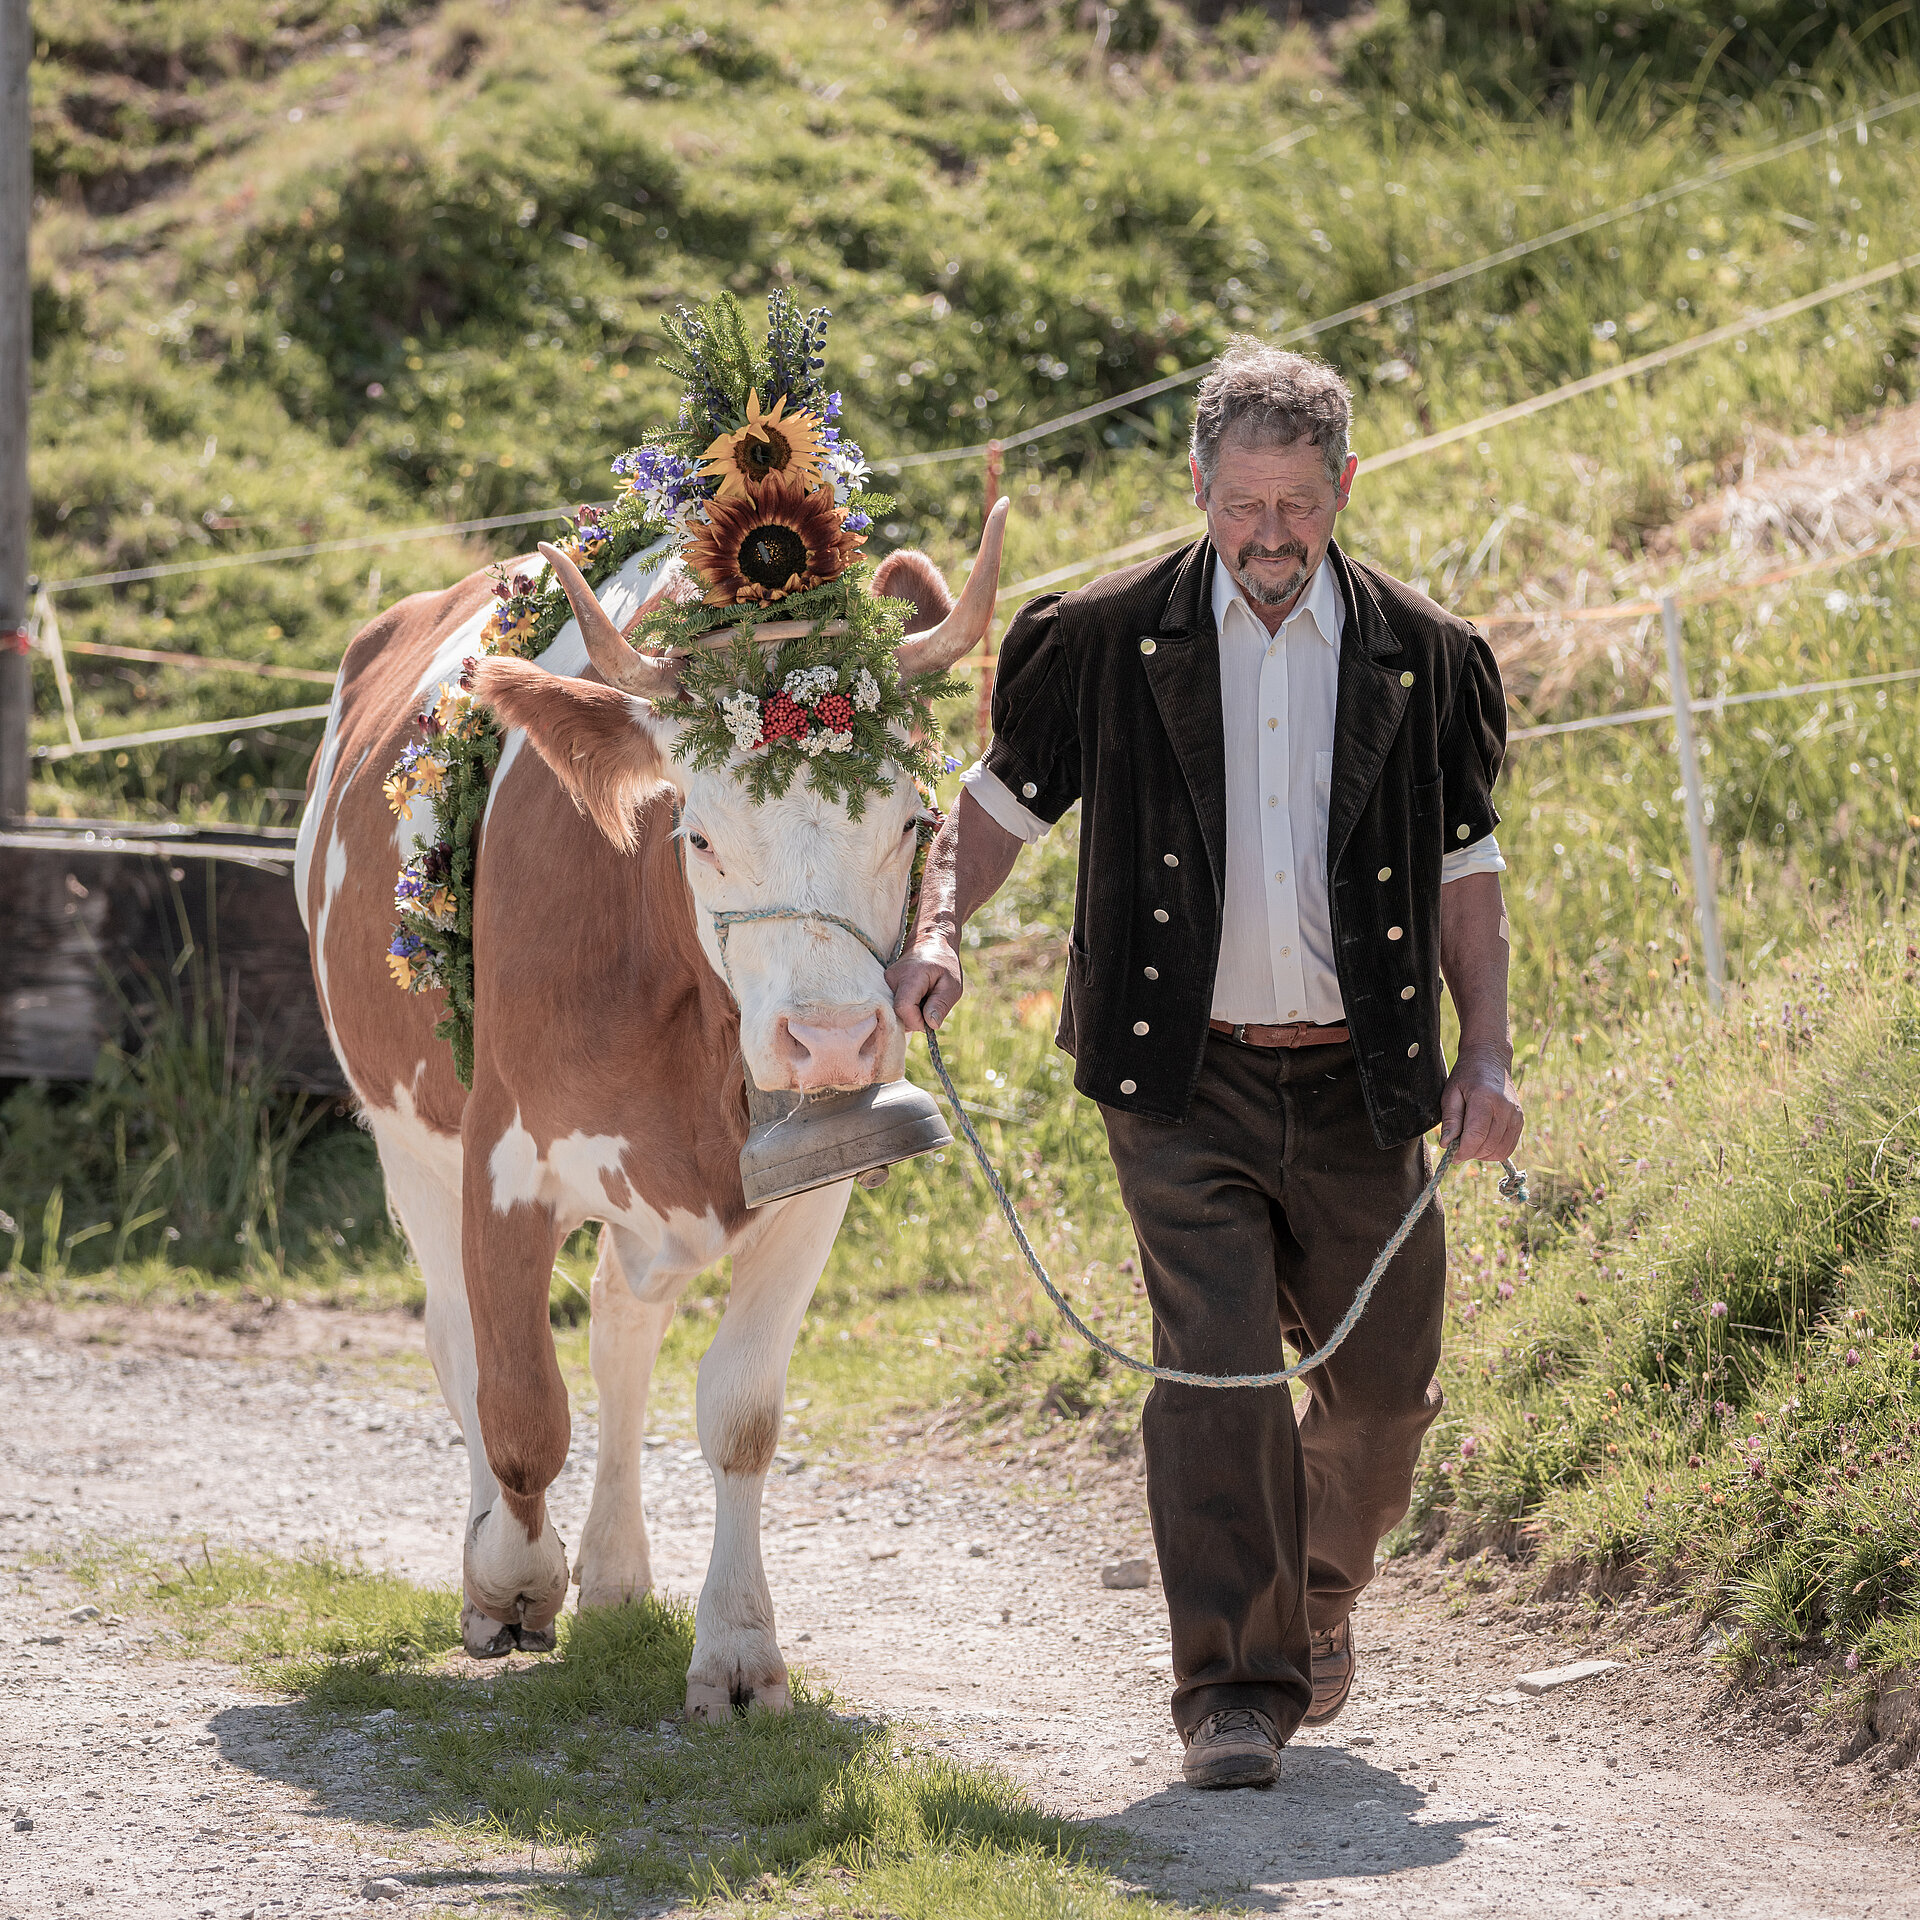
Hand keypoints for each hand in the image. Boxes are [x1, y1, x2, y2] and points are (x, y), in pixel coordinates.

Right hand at [887, 936, 964, 1034]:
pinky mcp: (885, 985)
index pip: (903, 1008)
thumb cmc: (945, 964)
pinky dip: (908, 1008)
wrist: (931, 941)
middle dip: (916, 1019)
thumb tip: (930, 1025)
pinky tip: (917, 998)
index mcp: (910, 976)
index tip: (931, 1021)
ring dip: (912, 1014)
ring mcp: (886, 982)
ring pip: (895, 1012)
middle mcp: (892, 978)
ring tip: (925, 999)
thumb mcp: (952, 985)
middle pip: (897, 1014)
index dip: (917, 1021)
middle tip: (931, 1007)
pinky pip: (894, 1006)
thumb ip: (941, 1004)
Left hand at [1440, 1047, 1522, 1163]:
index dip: (1462, 1151)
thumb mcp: (1451, 1093)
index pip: (1476, 1136)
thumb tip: (1446, 1144)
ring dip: (1482, 1155)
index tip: (1452, 1155)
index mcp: (1485, 1099)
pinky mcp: (1520, 1120)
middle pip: (1487, 1146)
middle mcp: (1505, 1108)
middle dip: (1470, 1153)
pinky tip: (1483, 1143)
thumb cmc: (1466, 1076)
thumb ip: (1450, 1119)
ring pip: (1499, 1151)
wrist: (1490, 1060)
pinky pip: (1509, 1147)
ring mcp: (1516, 1115)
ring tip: (1470, 1144)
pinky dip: (1494, 1152)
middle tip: (1458, 1147)